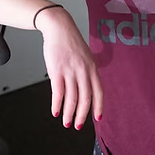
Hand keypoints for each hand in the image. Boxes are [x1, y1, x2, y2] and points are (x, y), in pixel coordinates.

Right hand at [38, 8, 102, 129]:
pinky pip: (58, 92)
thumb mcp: (86, 55)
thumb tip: (89, 87)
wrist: (59, 28)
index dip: (99, 106)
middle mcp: (83, 70)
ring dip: (69, 114)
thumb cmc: (71, 42)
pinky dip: (57, 105)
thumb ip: (88, 71)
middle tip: (78, 126)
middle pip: (85, 98)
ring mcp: (70, 71)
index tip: (98, 118)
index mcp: (92, 67)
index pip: (99, 91)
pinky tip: (55, 112)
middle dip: (82, 115)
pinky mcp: (56, 71)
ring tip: (67, 122)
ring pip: (72, 98)